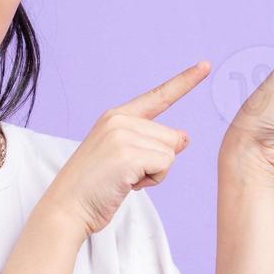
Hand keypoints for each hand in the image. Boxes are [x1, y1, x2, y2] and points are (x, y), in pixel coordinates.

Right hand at [44, 61, 210, 235]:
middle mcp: (119, 118)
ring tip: (124, 179)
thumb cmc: (94, 187)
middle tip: (126, 174)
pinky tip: (127, 184)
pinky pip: (165, 164)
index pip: (158, 96)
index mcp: (116, 116)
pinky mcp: (128, 153)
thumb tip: (185, 137)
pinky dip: (153, 180)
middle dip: (158, 161)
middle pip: (171, 136)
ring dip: (154, 173)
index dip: (185, 81)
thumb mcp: (123, 157)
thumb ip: (151, 142)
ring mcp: (122, 134)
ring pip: (170, 151)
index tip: (206, 65)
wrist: (67, 207)